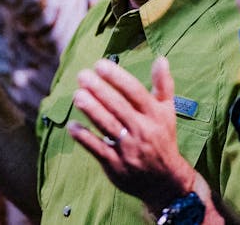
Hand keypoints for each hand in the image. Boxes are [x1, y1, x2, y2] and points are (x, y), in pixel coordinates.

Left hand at [68, 57, 201, 214]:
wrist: (165, 181)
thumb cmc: (162, 138)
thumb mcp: (167, 112)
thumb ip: (163, 85)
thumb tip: (161, 59)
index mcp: (154, 115)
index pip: (135, 92)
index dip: (117, 77)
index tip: (100, 64)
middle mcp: (142, 130)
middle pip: (118, 107)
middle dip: (99, 90)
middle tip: (82, 75)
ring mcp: (128, 149)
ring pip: (107, 126)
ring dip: (91, 110)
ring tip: (77, 95)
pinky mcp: (116, 165)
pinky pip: (97, 149)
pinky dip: (84, 137)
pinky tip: (71, 125)